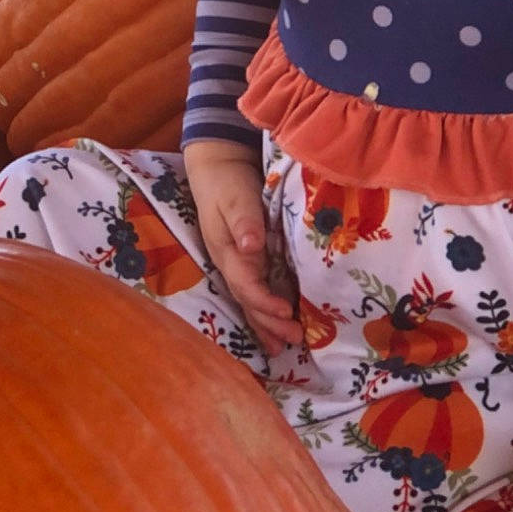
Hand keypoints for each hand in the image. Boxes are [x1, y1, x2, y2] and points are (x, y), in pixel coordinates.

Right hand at [184, 138, 301, 353]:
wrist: (216, 165)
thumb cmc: (226, 181)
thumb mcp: (234, 196)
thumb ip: (243, 220)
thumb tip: (252, 246)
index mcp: (226, 252)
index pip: (246, 286)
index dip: (265, 303)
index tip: (287, 312)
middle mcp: (230, 263)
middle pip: (248, 302)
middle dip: (269, 323)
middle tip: (296, 338)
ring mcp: (236, 263)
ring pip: (250, 302)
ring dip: (266, 325)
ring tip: (284, 347)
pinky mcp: (246, 259)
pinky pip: (255, 291)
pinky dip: (265, 311)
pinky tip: (277, 324)